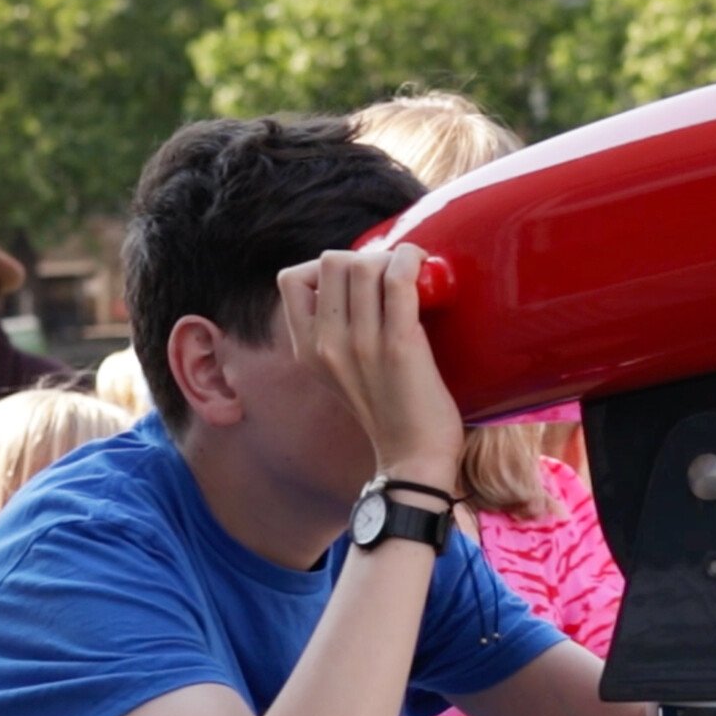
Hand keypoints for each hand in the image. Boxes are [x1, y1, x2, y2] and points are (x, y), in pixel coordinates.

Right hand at [278, 246, 462, 484]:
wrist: (413, 458)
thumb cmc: (389, 411)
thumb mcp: (340, 372)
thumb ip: (334, 334)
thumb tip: (357, 282)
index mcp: (306, 350)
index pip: (292, 279)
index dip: (325, 267)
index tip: (357, 280)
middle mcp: (326, 345)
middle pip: (331, 261)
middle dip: (364, 257)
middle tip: (392, 277)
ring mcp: (360, 344)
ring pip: (363, 264)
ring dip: (392, 258)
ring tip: (412, 275)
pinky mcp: (398, 345)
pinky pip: (398, 279)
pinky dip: (412, 260)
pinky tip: (423, 266)